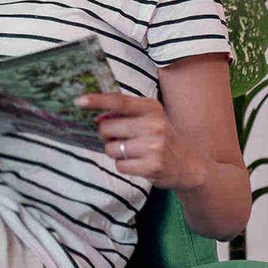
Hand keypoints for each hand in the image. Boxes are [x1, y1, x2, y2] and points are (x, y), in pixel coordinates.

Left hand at [74, 92, 205, 189]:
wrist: (189, 164)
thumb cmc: (162, 138)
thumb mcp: (149, 118)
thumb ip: (124, 115)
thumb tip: (97, 119)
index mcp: (151, 107)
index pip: (119, 101)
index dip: (97, 100)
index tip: (78, 101)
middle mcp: (154, 124)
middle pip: (107, 128)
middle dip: (106, 136)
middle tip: (120, 139)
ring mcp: (154, 145)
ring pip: (111, 149)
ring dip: (116, 153)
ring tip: (133, 152)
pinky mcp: (152, 166)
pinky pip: (120, 166)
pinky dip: (124, 166)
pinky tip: (138, 164)